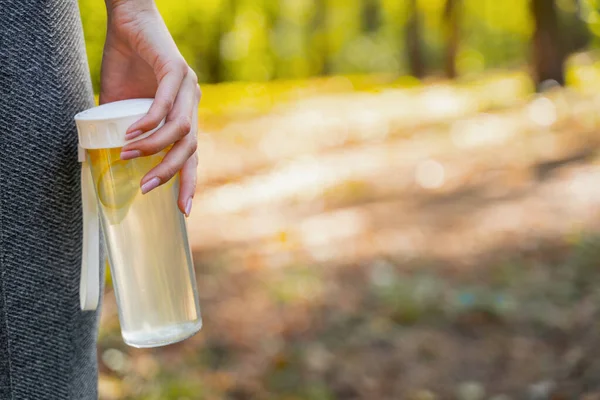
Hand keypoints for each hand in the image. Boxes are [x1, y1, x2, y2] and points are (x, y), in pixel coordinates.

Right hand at [100, 0, 200, 215]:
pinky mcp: (176, 70)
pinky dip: (150, 121)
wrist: (127, 22)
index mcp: (184, 115)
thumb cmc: (126, 64)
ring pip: (181, 129)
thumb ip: (123, 131)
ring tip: (128, 155)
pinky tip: (132, 132)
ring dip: (153, 147)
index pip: (192, 155)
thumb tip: (105, 158)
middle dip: (170, 172)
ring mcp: (187, 88)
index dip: (189, 182)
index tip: (183, 210)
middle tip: (147, 187)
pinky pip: (166, 103)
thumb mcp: (122, 106)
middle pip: (190, 148)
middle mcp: (191, 104)